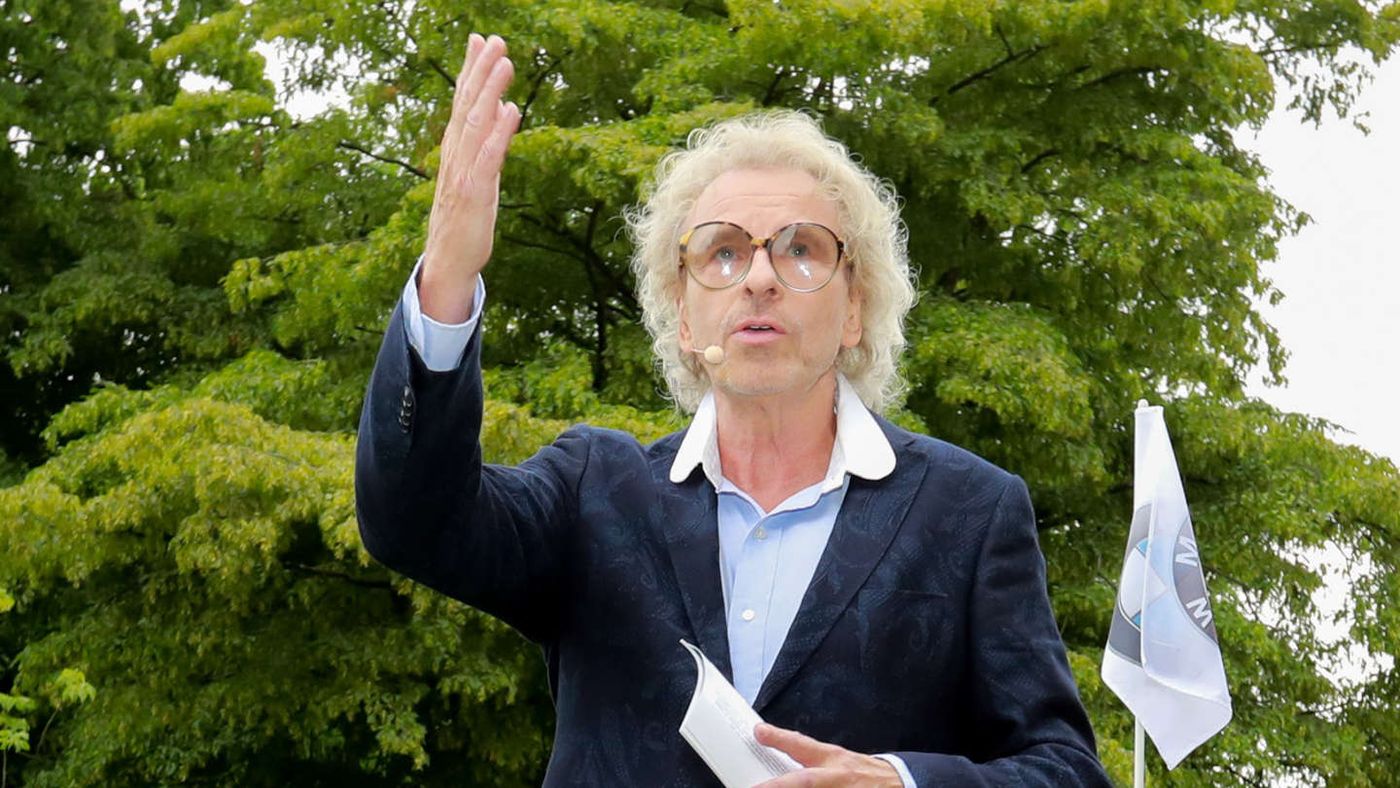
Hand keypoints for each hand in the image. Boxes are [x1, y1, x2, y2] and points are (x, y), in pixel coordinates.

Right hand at [420, 33, 521, 322]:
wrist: (449, 261)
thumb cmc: (464, 219)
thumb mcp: (478, 175)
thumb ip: (487, 142)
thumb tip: (503, 108)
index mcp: (455, 151)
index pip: (462, 103)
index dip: (471, 71)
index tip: (479, 40)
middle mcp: (455, 156)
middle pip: (467, 106)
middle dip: (481, 71)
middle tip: (495, 40)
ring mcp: (463, 174)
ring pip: (475, 124)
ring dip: (490, 92)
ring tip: (505, 63)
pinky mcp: (475, 194)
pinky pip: (487, 158)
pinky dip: (498, 133)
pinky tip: (510, 111)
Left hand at [754, 723, 903, 786]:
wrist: (902, 785)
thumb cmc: (867, 775)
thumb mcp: (841, 761)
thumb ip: (812, 759)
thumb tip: (774, 747)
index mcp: (834, 761)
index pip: (803, 745)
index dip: (779, 738)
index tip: (759, 732)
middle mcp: (837, 779)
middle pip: (805, 782)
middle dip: (779, 787)